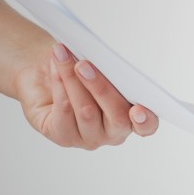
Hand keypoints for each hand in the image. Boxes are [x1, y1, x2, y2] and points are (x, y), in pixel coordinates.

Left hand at [12, 43, 157, 149]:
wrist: (46, 77)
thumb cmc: (80, 72)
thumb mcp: (101, 69)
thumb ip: (112, 71)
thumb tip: (108, 61)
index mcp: (133, 117)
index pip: (147, 126)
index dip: (145, 120)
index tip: (138, 109)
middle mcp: (114, 132)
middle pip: (117, 116)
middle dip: (100, 87)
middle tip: (84, 65)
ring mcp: (90, 137)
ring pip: (87, 112)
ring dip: (73, 80)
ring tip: (64, 56)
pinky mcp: (64, 137)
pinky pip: (64, 112)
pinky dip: (59, 86)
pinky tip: (56, 70)